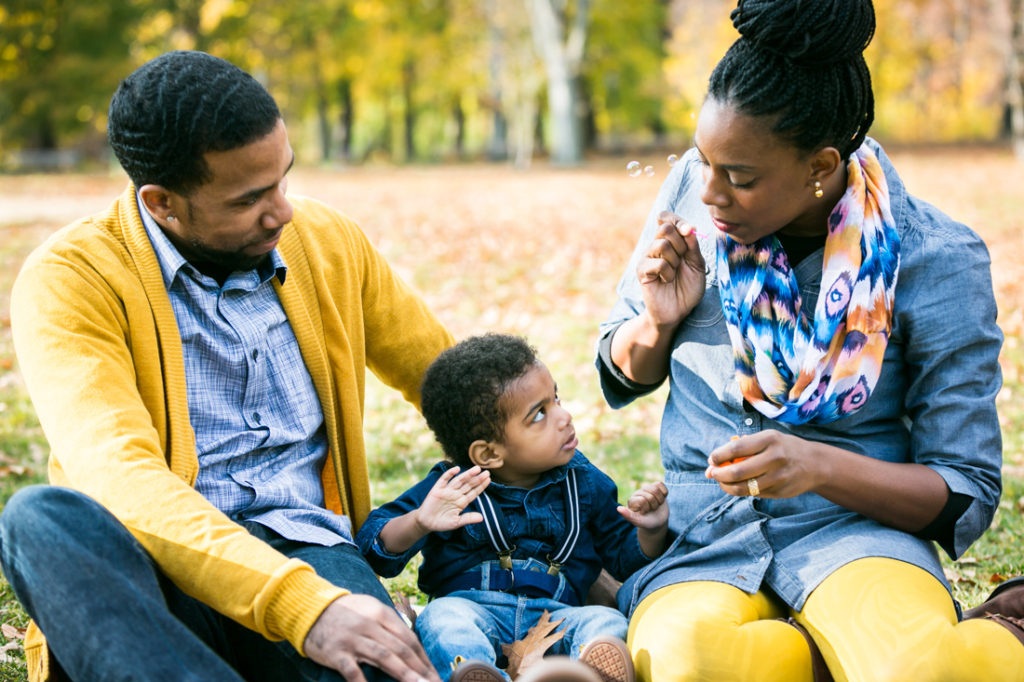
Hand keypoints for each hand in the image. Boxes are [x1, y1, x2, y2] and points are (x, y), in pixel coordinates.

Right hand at [303, 594, 439, 681]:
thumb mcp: (371, 609)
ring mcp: (353, 639)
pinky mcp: (336, 652)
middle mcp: (370, 625)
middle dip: (420, 670)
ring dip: (404, 674)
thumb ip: (390, 624)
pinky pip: (352, 670)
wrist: (310, 610)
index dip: (424, 658)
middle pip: (401, 649)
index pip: (409, 639)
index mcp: (382, 614)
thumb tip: (412, 644)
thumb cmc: (346, 612)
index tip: (434, 674)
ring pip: (384, 657)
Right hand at [414, 465, 488, 532]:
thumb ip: (468, 519)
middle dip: (477, 479)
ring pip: (459, 480)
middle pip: (468, 485)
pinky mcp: (437, 489)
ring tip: (477, 469)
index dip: (481, 486)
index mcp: (462, 502)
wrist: (425, 523)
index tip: (488, 480)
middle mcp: (456, 494)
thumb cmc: (442, 523)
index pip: (473, 492)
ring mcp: (447, 491)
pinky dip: (450, 474)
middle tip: (487, 472)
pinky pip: (444, 479)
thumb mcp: (456, 522)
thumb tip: (482, 518)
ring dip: (467, 474)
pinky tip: (457, 469)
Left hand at [618, 481, 668, 528]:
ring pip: (656, 489)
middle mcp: (638, 493)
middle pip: (651, 494)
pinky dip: (664, 493)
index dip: (647, 508)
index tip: (644, 513)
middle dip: (655, 504)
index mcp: (632, 500)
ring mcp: (647, 489)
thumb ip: (628, 516)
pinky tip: (660, 499)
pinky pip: (661, 485)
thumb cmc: (646, 522)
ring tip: (656, 505)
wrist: (657, 522)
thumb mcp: (637, 521)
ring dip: (660, 500)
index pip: (643, 500)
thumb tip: (618, 508)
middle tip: (651, 510)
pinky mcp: (655, 487)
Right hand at [636, 211, 706, 327]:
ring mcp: (647, 256)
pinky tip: (666, 281)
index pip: (667, 218)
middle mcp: (656, 245)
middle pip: (665, 227)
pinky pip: (658, 263)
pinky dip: (668, 273)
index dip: (678, 220)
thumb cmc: (688, 288)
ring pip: (662, 244)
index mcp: (670, 241)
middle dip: (681, 243)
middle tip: (682, 259)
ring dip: (675, 260)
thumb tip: (689, 228)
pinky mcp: (642, 270)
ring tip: (674, 273)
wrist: (678, 311)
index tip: (689, 231)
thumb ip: (693, 246)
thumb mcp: (698, 265)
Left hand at [705, 431, 822, 498]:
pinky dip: (740, 490)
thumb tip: (713, 462)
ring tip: (721, 481)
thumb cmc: (783, 448)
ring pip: (743, 487)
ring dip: (726, 486)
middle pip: (737, 471)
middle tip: (711, 473)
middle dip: (718, 474)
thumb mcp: (767, 439)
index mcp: (769, 440)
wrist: (815, 464)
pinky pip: (752, 494)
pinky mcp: (779, 492)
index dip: (718, 456)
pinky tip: (737, 485)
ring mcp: (778, 477)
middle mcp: (775, 458)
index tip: (711, 459)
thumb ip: (743, 447)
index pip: (736, 448)